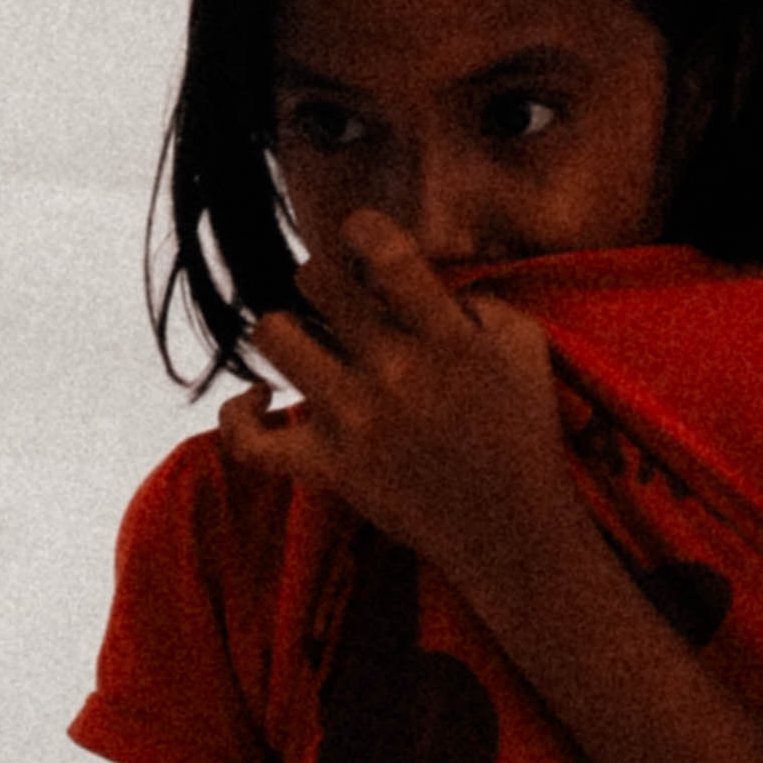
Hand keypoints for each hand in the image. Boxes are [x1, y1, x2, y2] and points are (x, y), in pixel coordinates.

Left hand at [220, 208, 581, 611]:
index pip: (386, 254)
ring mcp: (356, 423)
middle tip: (339, 300)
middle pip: (317, 282)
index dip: (362, 228)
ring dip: (287, 329)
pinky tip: (260, 398)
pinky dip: (239, 414)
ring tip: (307, 342)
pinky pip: (248, 440)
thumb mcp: (524, 346)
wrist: (512, 534)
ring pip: (274, 336)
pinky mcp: (329, 469)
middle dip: (324, 277)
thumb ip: (476, 298)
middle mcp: (396, 373)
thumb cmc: (521, 431)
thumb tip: (420, 276)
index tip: (363, 237)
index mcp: (447, 338)